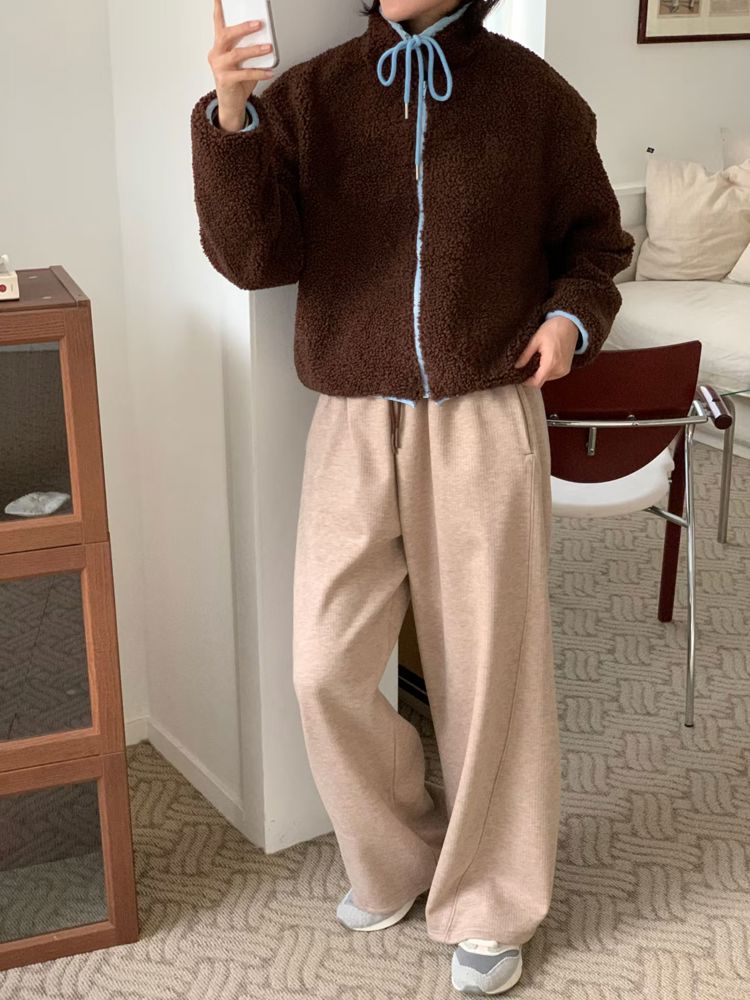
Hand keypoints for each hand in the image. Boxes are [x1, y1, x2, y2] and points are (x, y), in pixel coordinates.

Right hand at [209, 0, 274, 130]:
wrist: (231, 104)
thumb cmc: (237, 81)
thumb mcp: (243, 61)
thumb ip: (249, 48)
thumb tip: (267, 39)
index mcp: (219, 45)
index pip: (218, 22)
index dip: (219, 8)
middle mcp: (216, 54)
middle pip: (227, 35)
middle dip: (243, 28)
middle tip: (258, 23)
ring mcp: (219, 67)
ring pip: (236, 54)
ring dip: (254, 50)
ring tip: (268, 47)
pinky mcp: (224, 80)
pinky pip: (244, 74)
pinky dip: (259, 73)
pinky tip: (270, 72)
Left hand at [513, 315, 578, 387]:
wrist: (570, 324)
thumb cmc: (553, 329)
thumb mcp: (535, 340)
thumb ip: (525, 355)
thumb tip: (516, 366)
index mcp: (550, 363)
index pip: (536, 382)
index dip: (526, 382)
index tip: (519, 377)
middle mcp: (559, 369)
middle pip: (541, 381)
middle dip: (532, 376)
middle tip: (525, 366)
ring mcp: (564, 370)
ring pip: (547, 378)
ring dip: (540, 373)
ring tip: (536, 361)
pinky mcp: (567, 368)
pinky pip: (554, 374)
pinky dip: (547, 371)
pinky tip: (544, 361)